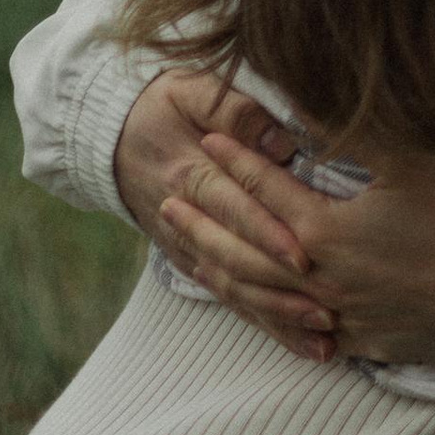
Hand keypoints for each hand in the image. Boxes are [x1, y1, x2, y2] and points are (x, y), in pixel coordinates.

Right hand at [115, 69, 315, 326]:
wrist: (107, 133)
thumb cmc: (163, 103)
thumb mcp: (191, 90)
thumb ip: (235, 111)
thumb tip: (279, 140)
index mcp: (191, 174)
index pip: (232, 209)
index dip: (267, 233)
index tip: (303, 254)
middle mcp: (188, 219)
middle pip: (237, 261)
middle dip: (281, 290)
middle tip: (328, 309)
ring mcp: (187, 246)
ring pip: (234, 290)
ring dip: (277, 318)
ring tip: (322, 341)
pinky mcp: (192, 261)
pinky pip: (228, 297)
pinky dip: (262, 322)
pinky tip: (299, 344)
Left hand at [157, 131, 434, 368]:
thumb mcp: (413, 159)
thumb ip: (352, 131)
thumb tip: (303, 102)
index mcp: (328, 233)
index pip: (266, 193)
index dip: (234, 165)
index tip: (206, 144)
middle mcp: (323, 281)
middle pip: (246, 253)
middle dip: (203, 226)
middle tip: (166, 206)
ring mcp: (345, 319)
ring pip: (266, 302)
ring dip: (224, 276)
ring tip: (191, 261)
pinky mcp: (370, 345)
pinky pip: (308, 338)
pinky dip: (276, 324)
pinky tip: (263, 317)